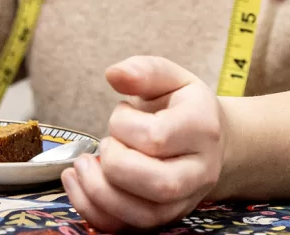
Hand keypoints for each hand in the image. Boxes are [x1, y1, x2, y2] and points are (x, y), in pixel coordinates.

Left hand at [63, 58, 224, 231]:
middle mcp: (200, 171)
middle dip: (115, 165)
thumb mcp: (170, 78)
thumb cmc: (184, 107)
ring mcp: (184, 201)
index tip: (120, 113)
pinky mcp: (165, 219)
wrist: (211, 141)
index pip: (157, 137)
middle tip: (104, 145)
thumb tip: (113, 74)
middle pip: (158, 184)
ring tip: (81, 167)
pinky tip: (78, 186)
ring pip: (144, 215)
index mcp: (203, 128)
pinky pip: (129, 230)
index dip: (124, 125)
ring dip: (100, 193)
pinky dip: (96, 212)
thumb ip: (144, 71)